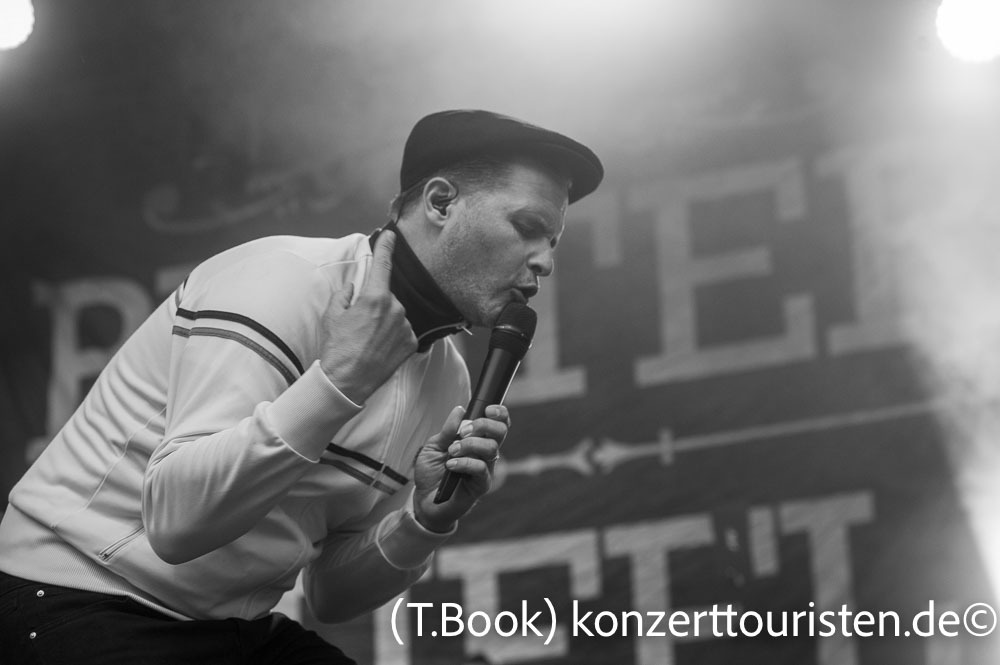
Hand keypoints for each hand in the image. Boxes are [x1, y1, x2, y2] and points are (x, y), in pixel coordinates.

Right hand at [320, 229, 416, 402]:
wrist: (346, 382)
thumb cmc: (336, 348)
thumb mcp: (332, 315)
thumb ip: (343, 295)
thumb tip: (352, 288)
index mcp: (375, 297)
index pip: (383, 264)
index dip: (387, 246)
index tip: (391, 235)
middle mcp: (395, 309)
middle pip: (386, 296)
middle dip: (375, 304)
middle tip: (359, 324)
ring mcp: (405, 327)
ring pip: (395, 315)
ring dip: (384, 321)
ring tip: (367, 340)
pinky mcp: (411, 343)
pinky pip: (402, 331)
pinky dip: (392, 336)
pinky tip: (378, 347)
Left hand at [412, 404, 509, 532]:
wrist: (424, 499)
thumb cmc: (432, 472)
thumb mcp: (434, 445)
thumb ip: (448, 430)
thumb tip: (460, 410)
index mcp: (478, 440)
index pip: (498, 423)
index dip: (500, 413)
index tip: (487, 409)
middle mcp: (485, 454)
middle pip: (501, 432)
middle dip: (484, 425)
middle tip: (465, 431)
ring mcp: (485, 469)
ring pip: (491, 449)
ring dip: (470, 444)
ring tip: (452, 450)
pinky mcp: (481, 486)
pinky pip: (480, 469)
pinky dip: (465, 463)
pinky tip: (450, 465)